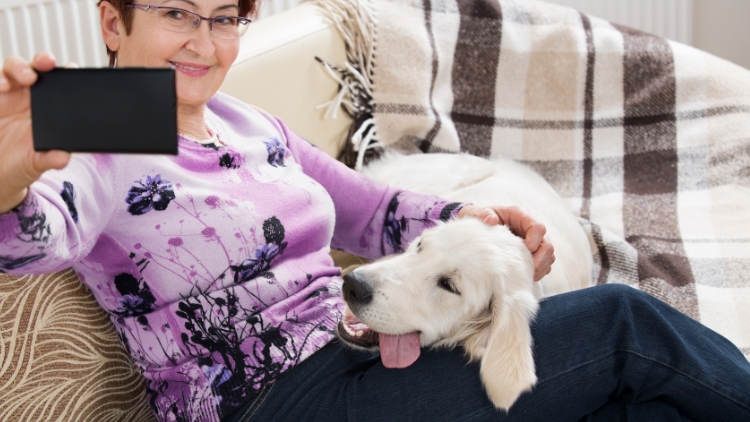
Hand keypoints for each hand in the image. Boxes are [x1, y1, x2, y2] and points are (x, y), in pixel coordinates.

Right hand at [0, 52, 70, 212]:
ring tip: (20, 79)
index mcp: (46, 108)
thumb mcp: (36, 163)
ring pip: (10, 70)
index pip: (57, 84)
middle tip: (44, 66)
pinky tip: (1, 87)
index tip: (71, 68)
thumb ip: (49, 158)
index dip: (64, 73)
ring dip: (17, 68)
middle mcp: (26, 97)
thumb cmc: (20, 164)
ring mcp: (6, 97)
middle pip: (34, 69)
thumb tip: (63, 157)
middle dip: (40, 62)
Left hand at [457, 204, 554, 280]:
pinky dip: (538, 272)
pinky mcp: (534, 253)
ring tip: (525, 274)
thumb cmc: (481, 218)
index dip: (534, 240)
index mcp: (521, 215)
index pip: (537, 227)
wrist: (479, 224)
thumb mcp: (479, 213)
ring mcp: (535, 241)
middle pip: (547, 245)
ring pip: (549, 256)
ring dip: (540, 268)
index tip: (524, 249)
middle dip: (540, 260)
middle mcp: (531, 228)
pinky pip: (544, 264)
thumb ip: (485, 214)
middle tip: (527, 269)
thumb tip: (492, 220)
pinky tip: (525, 275)